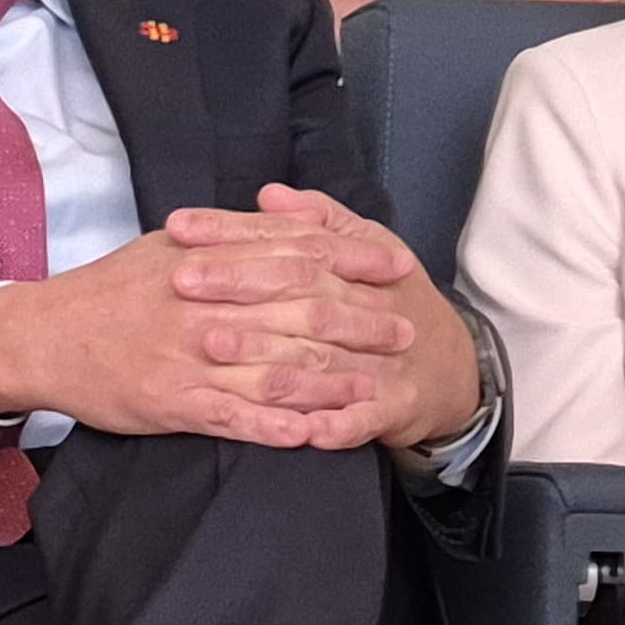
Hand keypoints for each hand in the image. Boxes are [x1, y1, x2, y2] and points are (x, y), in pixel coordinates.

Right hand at [0, 226, 392, 443]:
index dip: (350, 260)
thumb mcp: (167, 247)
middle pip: (297, 311)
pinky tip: (313, 434)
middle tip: (404, 331)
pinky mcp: (172, 403)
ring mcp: (189, 356)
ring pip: (276, 368)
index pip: (293, 253)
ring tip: (376, 388)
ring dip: (332, 381)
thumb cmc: (109, 290)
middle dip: (358, 322)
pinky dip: (276, 426)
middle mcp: (204, 305)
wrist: (42, 336)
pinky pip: (234, 417)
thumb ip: (228, 235)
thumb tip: (283, 218)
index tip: (395, 266)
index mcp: (206, 260)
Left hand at [165, 186, 485, 451]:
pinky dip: (332, 426)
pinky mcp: (392, 406)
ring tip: (212, 347)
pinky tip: (298, 431)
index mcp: (350, 265)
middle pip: (296, 290)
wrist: (447, 367)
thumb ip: (314, 223)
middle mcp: (364, 304)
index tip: (176, 226)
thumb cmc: (387, 304)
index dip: (231, 231)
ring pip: (318, 355)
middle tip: (181, 279)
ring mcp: (377, 359)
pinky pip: (360, 420)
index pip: (285, 241)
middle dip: (238, 283)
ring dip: (266, 353)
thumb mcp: (361, 252)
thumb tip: (269, 193)